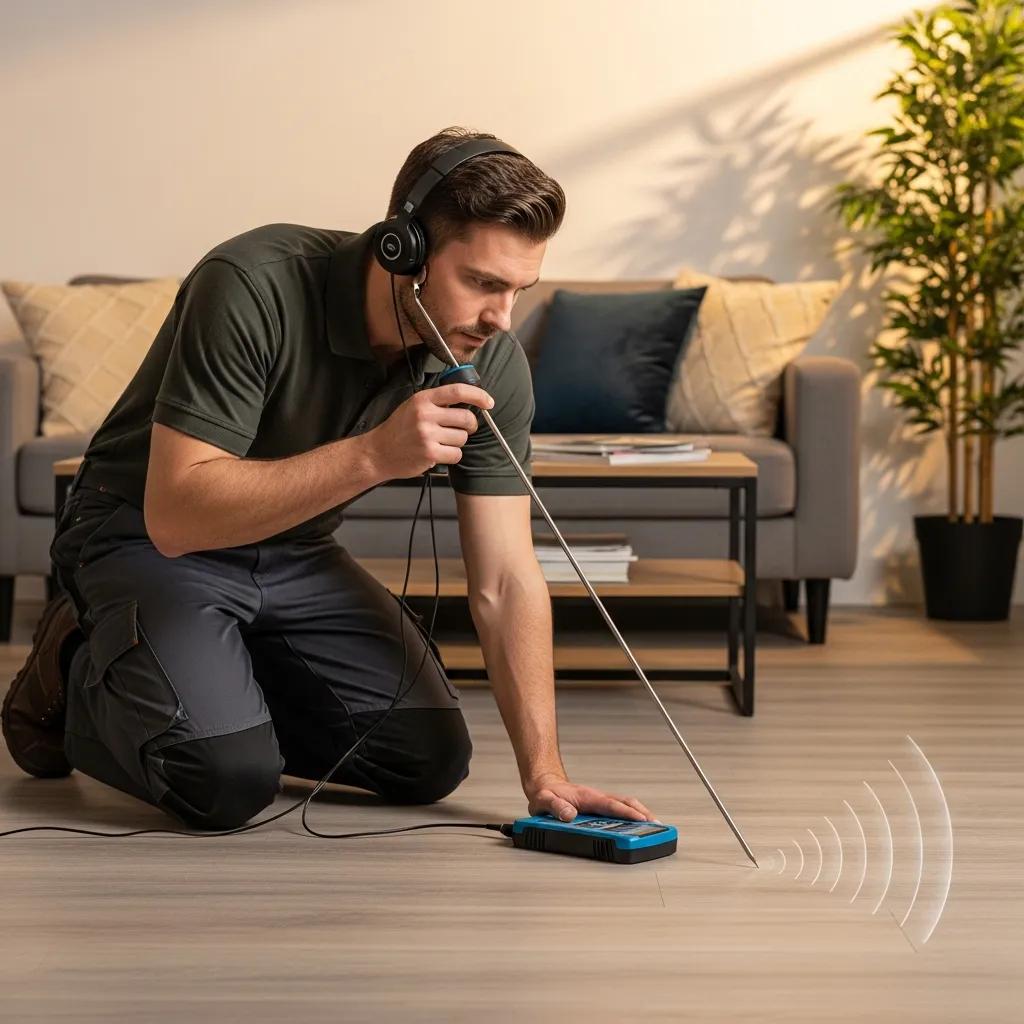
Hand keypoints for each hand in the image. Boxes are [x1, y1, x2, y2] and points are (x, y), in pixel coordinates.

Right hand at [363, 383, 493, 478]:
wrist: (378, 452)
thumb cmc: (399, 429)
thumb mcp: (414, 406)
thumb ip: (437, 402)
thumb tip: (468, 401)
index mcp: (423, 400)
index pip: (457, 391)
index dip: (478, 395)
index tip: (488, 402)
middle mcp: (425, 415)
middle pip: (466, 418)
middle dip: (470, 425)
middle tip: (464, 428)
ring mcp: (427, 435)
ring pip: (462, 438)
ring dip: (457, 442)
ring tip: (441, 442)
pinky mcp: (429, 453)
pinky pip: (456, 454)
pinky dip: (452, 456)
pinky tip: (438, 453)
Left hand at [524, 772, 658, 823]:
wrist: (544, 785)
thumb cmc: (546, 793)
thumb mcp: (544, 801)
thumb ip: (555, 807)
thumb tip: (569, 815)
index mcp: (587, 797)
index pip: (612, 805)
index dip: (628, 813)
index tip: (643, 820)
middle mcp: (597, 798)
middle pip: (625, 804)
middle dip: (643, 814)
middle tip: (658, 827)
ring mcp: (599, 802)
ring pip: (625, 805)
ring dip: (641, 815)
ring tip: (656, 828)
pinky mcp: (599, 807)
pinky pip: (620, 809)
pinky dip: (634, 815)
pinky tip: (640, 825)